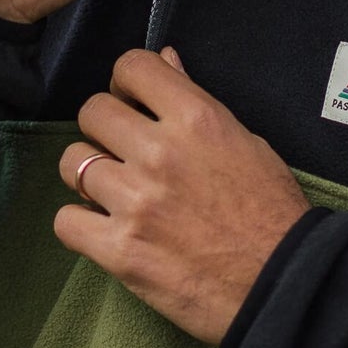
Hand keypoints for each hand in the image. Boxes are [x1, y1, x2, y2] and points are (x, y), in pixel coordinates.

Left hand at [54, 47, 312, 344]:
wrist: (282, 286)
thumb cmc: (272, 212)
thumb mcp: (247, 141)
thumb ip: (197, 101)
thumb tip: (166, 60)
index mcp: (197, 119)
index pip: (132, 66)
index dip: (127, 82)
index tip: (134, 103)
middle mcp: (159, 153)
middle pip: (92, 112)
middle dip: (103, 127)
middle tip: (121, 150)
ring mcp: (135, 202)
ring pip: (72, 163)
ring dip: (89, 175)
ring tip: (114, 192)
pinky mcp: (120, 250)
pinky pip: (66, 221)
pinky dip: (80, 224)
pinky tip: (103, 227)